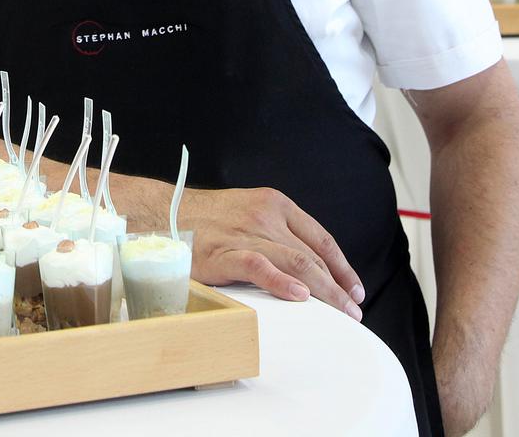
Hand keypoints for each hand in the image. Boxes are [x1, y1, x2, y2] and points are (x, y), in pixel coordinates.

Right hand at [181, 187, 364, 319]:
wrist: (163, 213)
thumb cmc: (205, 219)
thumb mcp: (247, 214)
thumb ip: (275, 234)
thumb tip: (306, 270)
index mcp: (275, 204)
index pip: (321, 238)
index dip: (343, 267)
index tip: (355, 289)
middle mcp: (266, 215)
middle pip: (313, 255)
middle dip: (338, 287)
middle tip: (353, 312)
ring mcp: (246, 233)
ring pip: (298, 263)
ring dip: (325, 292)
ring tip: (340, 314)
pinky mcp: (225, 251)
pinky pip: (261, 267)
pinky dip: (282, 282)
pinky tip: (299, 297)